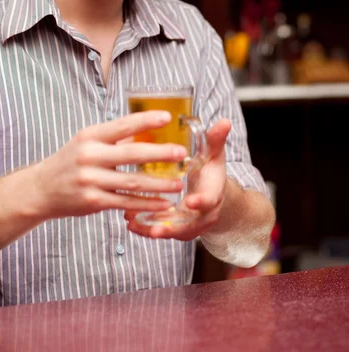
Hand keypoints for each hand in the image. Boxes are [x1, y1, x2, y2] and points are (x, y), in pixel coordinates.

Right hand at [29, 111, 185, 220]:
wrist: (40, 189)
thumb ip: (113, 138)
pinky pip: (126, 202)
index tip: (168, 118)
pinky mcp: (93, 201)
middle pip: (131, 154)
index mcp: (90, 136)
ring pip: (132, 182)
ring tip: (179, 183)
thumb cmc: (69, 161)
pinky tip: (163, 203)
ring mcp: (91, 180)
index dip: (146, 121)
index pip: (122, 125)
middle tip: (181, 153)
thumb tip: (145, 132)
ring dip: (159, 184)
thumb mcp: (86, 142)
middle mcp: (89, 156)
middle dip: (160, 154)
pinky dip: (147, 203)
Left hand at [124, 119, 230, 240]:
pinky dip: (147, 229)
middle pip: (190, 224)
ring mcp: (192, 224)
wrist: (212, 192)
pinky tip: (130, 222)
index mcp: (214, 193)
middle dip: (172, 227)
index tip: (191, 201)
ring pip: (174, 231)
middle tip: (155, 228)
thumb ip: (215, 139)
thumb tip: (224, 121)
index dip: (201, 201)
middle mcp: (204, 214)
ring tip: (133, 222)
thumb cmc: (210, 169)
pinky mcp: (179, 229)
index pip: (210, 199)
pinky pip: (164, 231)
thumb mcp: (214, 153)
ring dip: (154, 229)